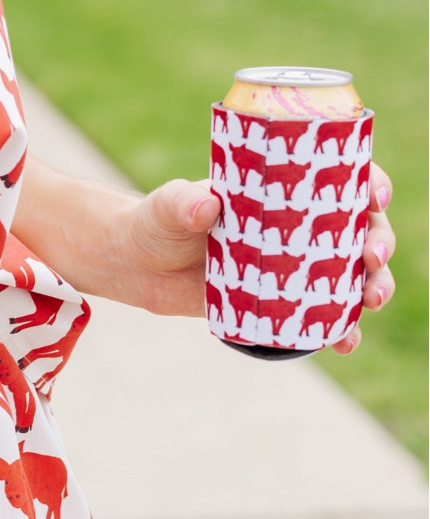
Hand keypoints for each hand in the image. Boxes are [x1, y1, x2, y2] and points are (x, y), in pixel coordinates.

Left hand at [110, 166, 396, 345]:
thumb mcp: (167, 208)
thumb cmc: (158, 223)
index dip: (369, 183)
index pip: (340, 176)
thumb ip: (182, 203)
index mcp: (281, 188)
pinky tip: (344, 341)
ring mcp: (293, 265)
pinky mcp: (281, 302)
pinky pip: (322, 315)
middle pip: (359, 227)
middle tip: (373, 256)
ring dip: (373, 286)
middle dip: (379, 240)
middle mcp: (297, 225)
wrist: (139, 266)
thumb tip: (205, 204)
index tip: (374, 195)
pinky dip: (340, 329)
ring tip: (371, 301)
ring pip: (352, 273)